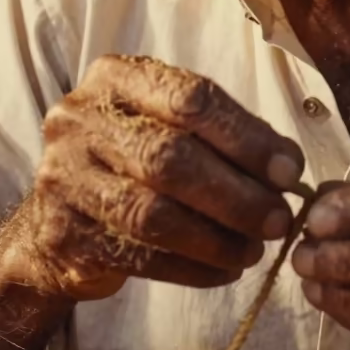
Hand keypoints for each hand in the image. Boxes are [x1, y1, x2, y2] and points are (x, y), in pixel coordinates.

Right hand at [20, 55, 303, 300]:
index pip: (190, 99)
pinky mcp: (61, 233)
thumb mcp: (171, 126)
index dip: (247, 137)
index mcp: (116, 78)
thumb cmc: (134, 159)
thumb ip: (226, 136)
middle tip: (278, 220)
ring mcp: (63, 176)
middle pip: (169, 158)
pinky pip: (137, 258)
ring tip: (254, 250)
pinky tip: (223, 272)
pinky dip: (191, 269)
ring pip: (152, 213)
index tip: (290, 170)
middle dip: (236, 194)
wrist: (60, 214)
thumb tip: (288, 167)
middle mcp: (80, 119)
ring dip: (216, 238)